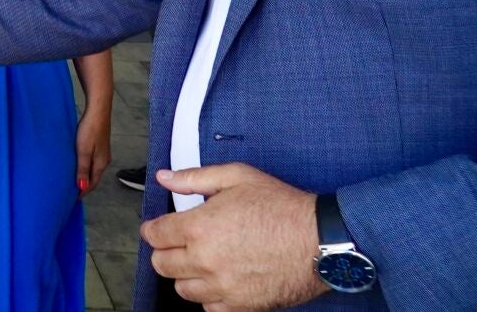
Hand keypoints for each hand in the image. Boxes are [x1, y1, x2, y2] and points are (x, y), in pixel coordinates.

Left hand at [76, 108, 110, 193]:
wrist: (98, 111)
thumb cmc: (90, 130)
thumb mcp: (83, 151)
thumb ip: (83, 169)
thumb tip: (82, 187)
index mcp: (101, 164)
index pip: (92, 183)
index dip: (83, 191)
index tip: (72, 198)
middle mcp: (104, 160)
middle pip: (93, 177)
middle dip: (84, 185)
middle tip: (70, 191)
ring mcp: (102, 152)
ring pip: (92, 169)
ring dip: (84, 176)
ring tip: (72, 180)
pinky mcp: (98, 145)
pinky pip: (91, 161)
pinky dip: (85, 167)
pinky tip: (77, 164)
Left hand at [141, 164, 326, 309]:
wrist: (322, 239)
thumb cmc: (283, 207)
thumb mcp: (237, 176)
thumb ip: (194, 178)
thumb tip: (165, 178)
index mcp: (199, 227)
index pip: (155, 235)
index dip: (154, 229)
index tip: (159, 229)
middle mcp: (206, 260)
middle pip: (162, 264)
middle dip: (166, 251)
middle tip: (180, 243)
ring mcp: (223, 286)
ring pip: (182, 289)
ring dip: (187, 275)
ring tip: (203, 261)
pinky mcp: (242, 306)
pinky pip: (210, 309)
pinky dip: (211, 297)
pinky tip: (221, 280)